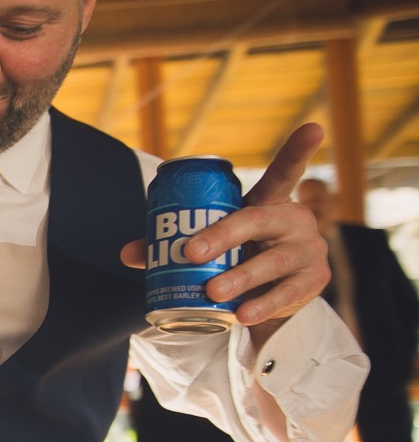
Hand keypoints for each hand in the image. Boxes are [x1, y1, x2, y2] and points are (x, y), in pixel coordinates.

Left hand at [121, 124, 329, 328]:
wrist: (271, 301)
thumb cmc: (238, 258)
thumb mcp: (214, 245)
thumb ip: (172, 244)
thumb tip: (127, 253)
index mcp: (269, 201)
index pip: (284, 173)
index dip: (298, 150)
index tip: (313, 127)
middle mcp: (294, 220)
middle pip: (258, 221)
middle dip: (222, 235)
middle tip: (191, 253)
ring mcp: (308, 251)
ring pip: (273, 261)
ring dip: (240, 276)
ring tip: (213, 291)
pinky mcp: (312, 282)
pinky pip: (285, 293)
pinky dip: (261, 305)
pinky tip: (241, 314)